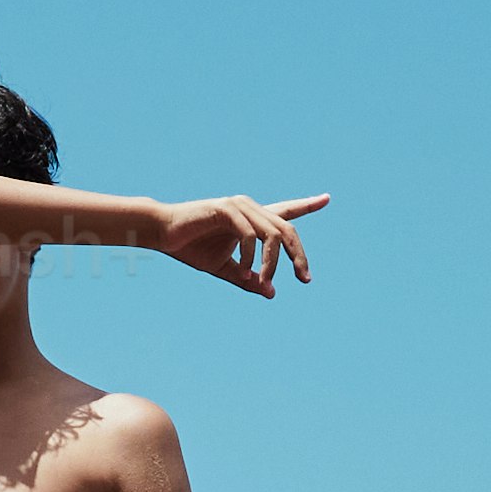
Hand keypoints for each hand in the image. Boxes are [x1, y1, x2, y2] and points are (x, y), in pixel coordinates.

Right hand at [150, 193, 326, 297]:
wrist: (163, 234)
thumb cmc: (191, 248)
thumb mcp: (225, 269)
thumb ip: (248, 279)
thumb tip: (271, 293)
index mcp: (252, 219)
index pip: (286, 210)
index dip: (308, 205)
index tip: (327, 199)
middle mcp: (250, 208)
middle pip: (288, 229)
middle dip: (299, 256)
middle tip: (304, 279)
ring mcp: (239, 206)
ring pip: (272, 234)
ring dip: (272, 262)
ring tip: (264, 280)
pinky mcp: (226, 209)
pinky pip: (249, 235)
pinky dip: (250, 256)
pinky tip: (244, 271)